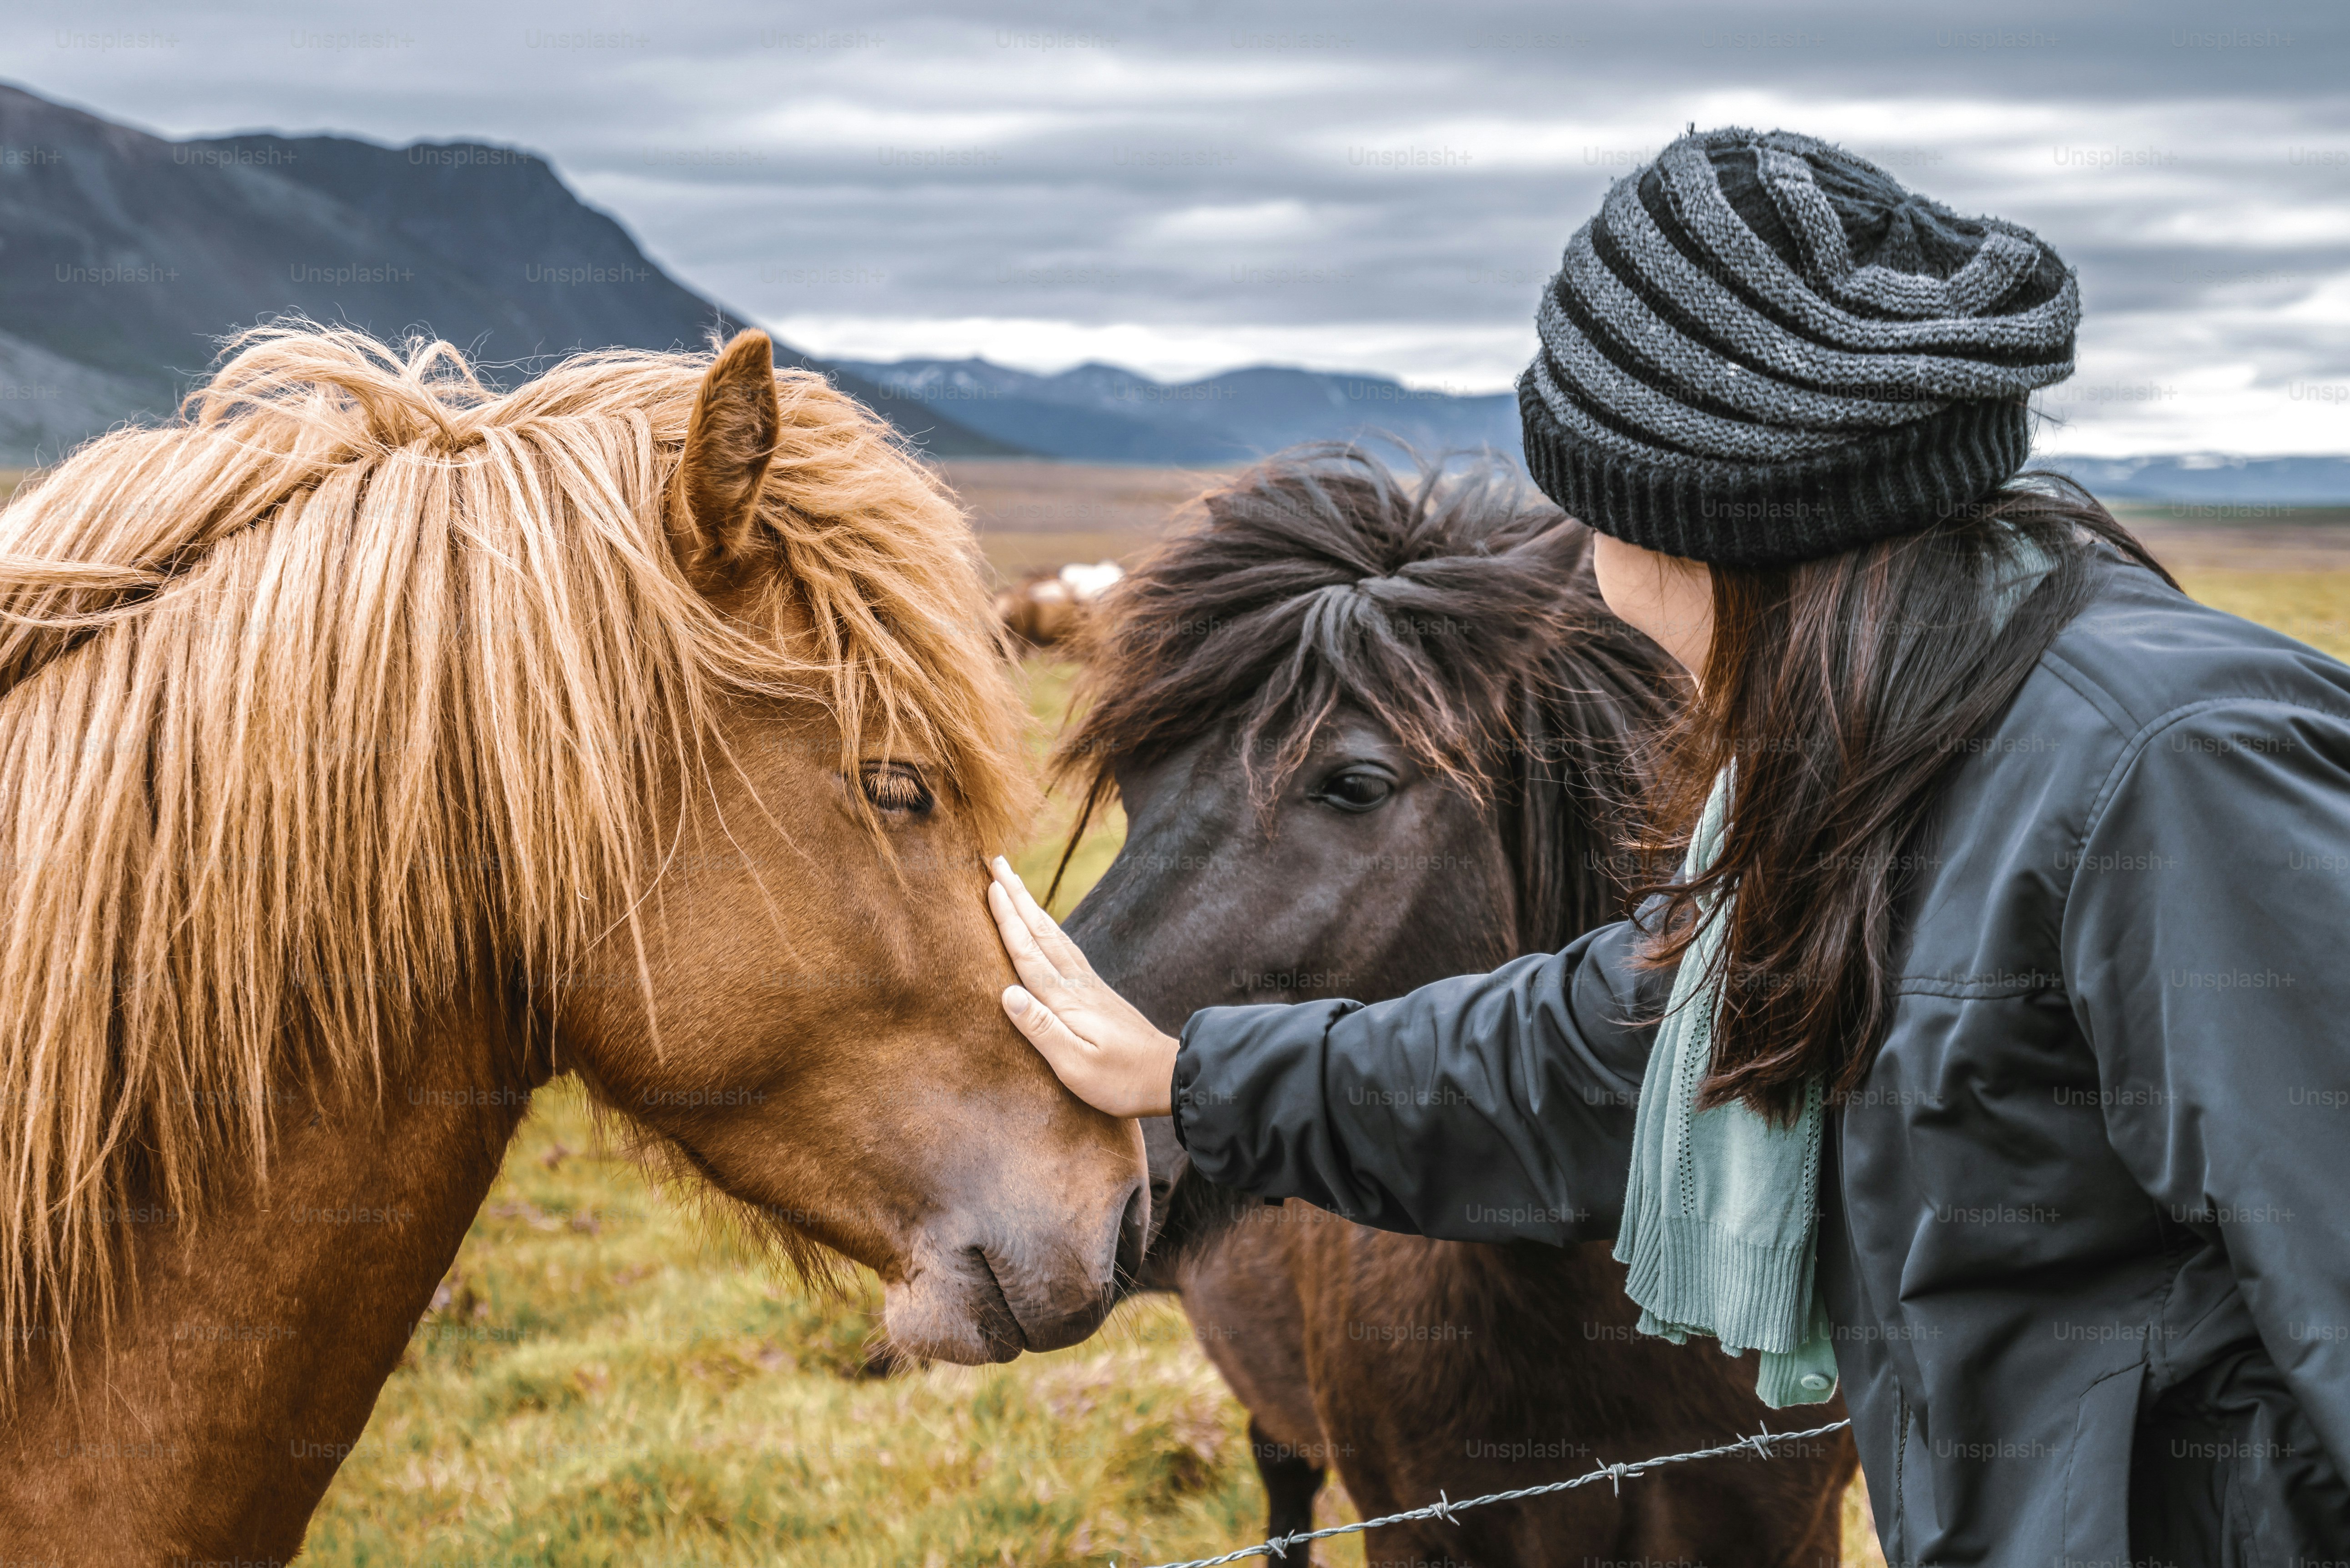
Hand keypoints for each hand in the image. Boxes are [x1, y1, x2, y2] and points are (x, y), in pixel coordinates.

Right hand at [986, 856, 1177, 1118]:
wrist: (1170, 1077)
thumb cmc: (1121, 1080)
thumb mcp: (1076, 1066)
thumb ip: (1041, 1029)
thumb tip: (1007, 992)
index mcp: (1066, 1000)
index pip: (1028, 953)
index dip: (1008, 920)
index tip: (991, 886)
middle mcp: (1077, 985)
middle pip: (1041, 933)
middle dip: (1017, 897)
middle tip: (998, 864)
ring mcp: (1090, 986)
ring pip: (1055, 936)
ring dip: (1033, 908)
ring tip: (1016, 885)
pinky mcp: (1098, 993)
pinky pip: (1067, 949)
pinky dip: (1051, 929)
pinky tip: (1048, 927)